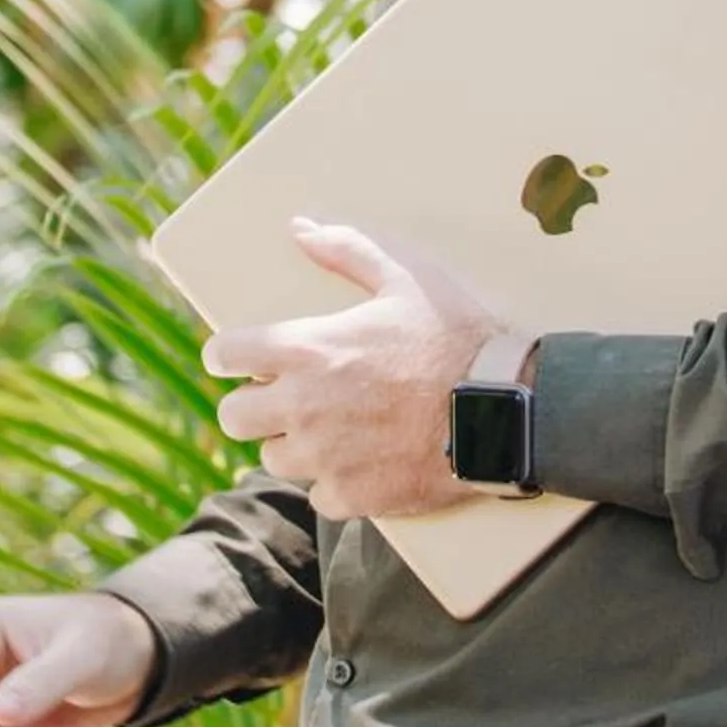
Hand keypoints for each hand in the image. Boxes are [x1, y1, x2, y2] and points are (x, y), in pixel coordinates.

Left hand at [206, 218, 504, 521]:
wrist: (502, 408)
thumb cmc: (454, 337)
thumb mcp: (406, 277)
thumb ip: (347, 251)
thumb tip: (301, 230)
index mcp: (306, 349)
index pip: (225, 355)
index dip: (226, 355)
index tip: (235, 358)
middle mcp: (301, 406)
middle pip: (233, 417)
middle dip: (252, 405)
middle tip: (282, 398)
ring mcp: (323, 458)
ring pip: (274, 459)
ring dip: (294, 445)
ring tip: (331, 431)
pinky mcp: (351, 496)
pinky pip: (321, 495)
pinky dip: (337, 483)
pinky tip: (365, 463)